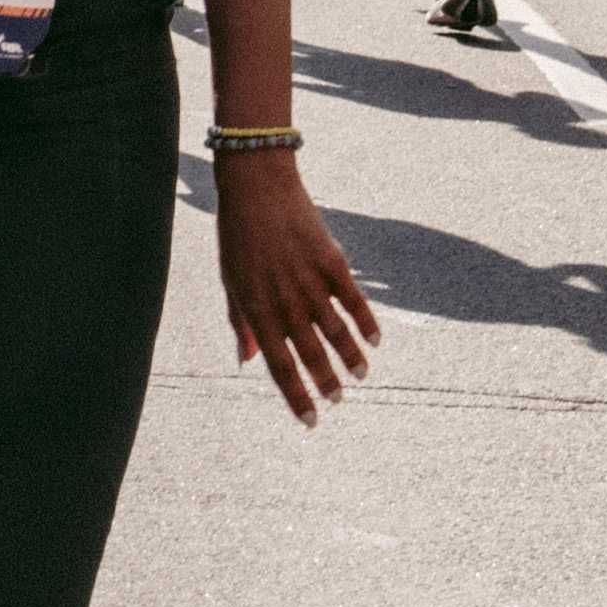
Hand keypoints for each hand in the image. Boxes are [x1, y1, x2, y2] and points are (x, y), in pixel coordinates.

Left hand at [215, 157, 377, 424]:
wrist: (257, 185)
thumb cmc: (238, 235)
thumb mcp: (230, 280)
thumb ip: (242, 322)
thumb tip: (246, 361)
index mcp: (256, 308)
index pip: (278, 364)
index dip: (296, 396)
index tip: (311, 420)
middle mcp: (284, 301)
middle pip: (311, 354)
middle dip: (326, 383)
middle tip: (338, 401)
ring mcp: (310, 281)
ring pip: (336, 332)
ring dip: (350, 358)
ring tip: (361, 377)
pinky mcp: (332, 261)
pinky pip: (353, 300)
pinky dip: (366, 322)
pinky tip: (376, 341)